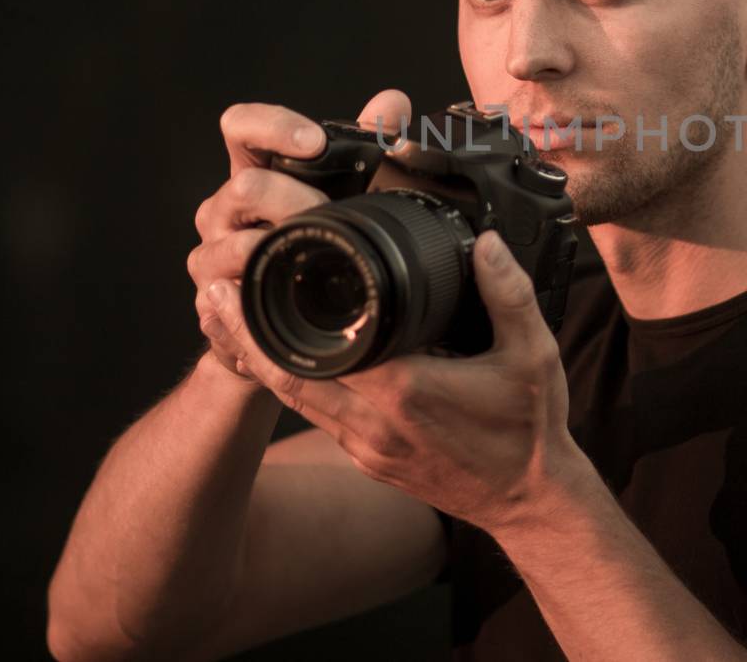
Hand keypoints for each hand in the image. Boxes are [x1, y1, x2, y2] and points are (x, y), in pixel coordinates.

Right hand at [187, 91, 411, 382]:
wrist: (292, 309)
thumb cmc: (315, 235)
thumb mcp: (348, 187)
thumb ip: (368, 140)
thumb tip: (392, 102)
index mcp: (254, 170)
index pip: (241, 127)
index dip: (272, 126)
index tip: (314, 142)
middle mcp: (224, 208)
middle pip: (243, 187)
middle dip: (292, 199)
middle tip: (326, 212)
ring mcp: (213, 254)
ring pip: (232, 245)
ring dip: (276, 250)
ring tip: (306, 255)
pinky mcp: (211, 302)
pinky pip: (221, 301)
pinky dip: (251, 302)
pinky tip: (275, 299)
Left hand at [203, 228, 584, 532]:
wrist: (528, 502)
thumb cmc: (530, 431)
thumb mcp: (533, 354)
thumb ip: (508, 294)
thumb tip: (486, 245)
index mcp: (405, 391)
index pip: (322, 350)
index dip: (274, 318)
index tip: (246, 281)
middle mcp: (374, 423)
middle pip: (289, 376)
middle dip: (246, 335)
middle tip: (213, 293)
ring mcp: (366, 447)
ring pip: (296, 401)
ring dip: (260, 362)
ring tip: (229, 321)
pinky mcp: (367, 460)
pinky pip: (317, 418)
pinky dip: (292, 387)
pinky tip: (281, 361)